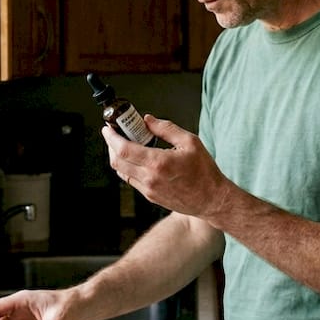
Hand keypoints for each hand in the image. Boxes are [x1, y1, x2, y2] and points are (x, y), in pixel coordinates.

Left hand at [103, 115, 231, 219]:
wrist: (211, 199)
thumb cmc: (204, 171)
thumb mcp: (190, 141)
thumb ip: (166, 128)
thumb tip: (147, 120)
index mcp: (158, 163)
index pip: (123, 149)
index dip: (111, 137)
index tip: (108, 128)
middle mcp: (150, 178)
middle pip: (117, 161)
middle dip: (111, 145)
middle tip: (115, 133)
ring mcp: (148, 190)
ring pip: (121, 172)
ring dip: (118, 157)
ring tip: (125, 144)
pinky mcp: (150, 196)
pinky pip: (131, 180)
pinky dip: (128, 167)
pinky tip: (136, 158)